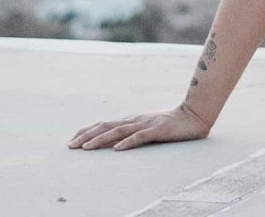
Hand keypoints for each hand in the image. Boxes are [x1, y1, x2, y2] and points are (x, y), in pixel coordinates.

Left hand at [68, 103, 210, 150]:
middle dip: (86, 136)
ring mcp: (146, 124)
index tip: (72, 140)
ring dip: (100, 140)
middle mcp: (134, 120)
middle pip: (106, 126)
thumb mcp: (147, 127)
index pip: (104, 124)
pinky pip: (140, 137)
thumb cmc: (170, 123)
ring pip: (118, 131)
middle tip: (70, 146)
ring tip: (86, 148)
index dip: (87, 131)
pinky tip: (117, 149)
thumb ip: (132, 132)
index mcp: (131, 119)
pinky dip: (127, 142)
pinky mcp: (158, 130)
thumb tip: (113, 143)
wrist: (194, 115)